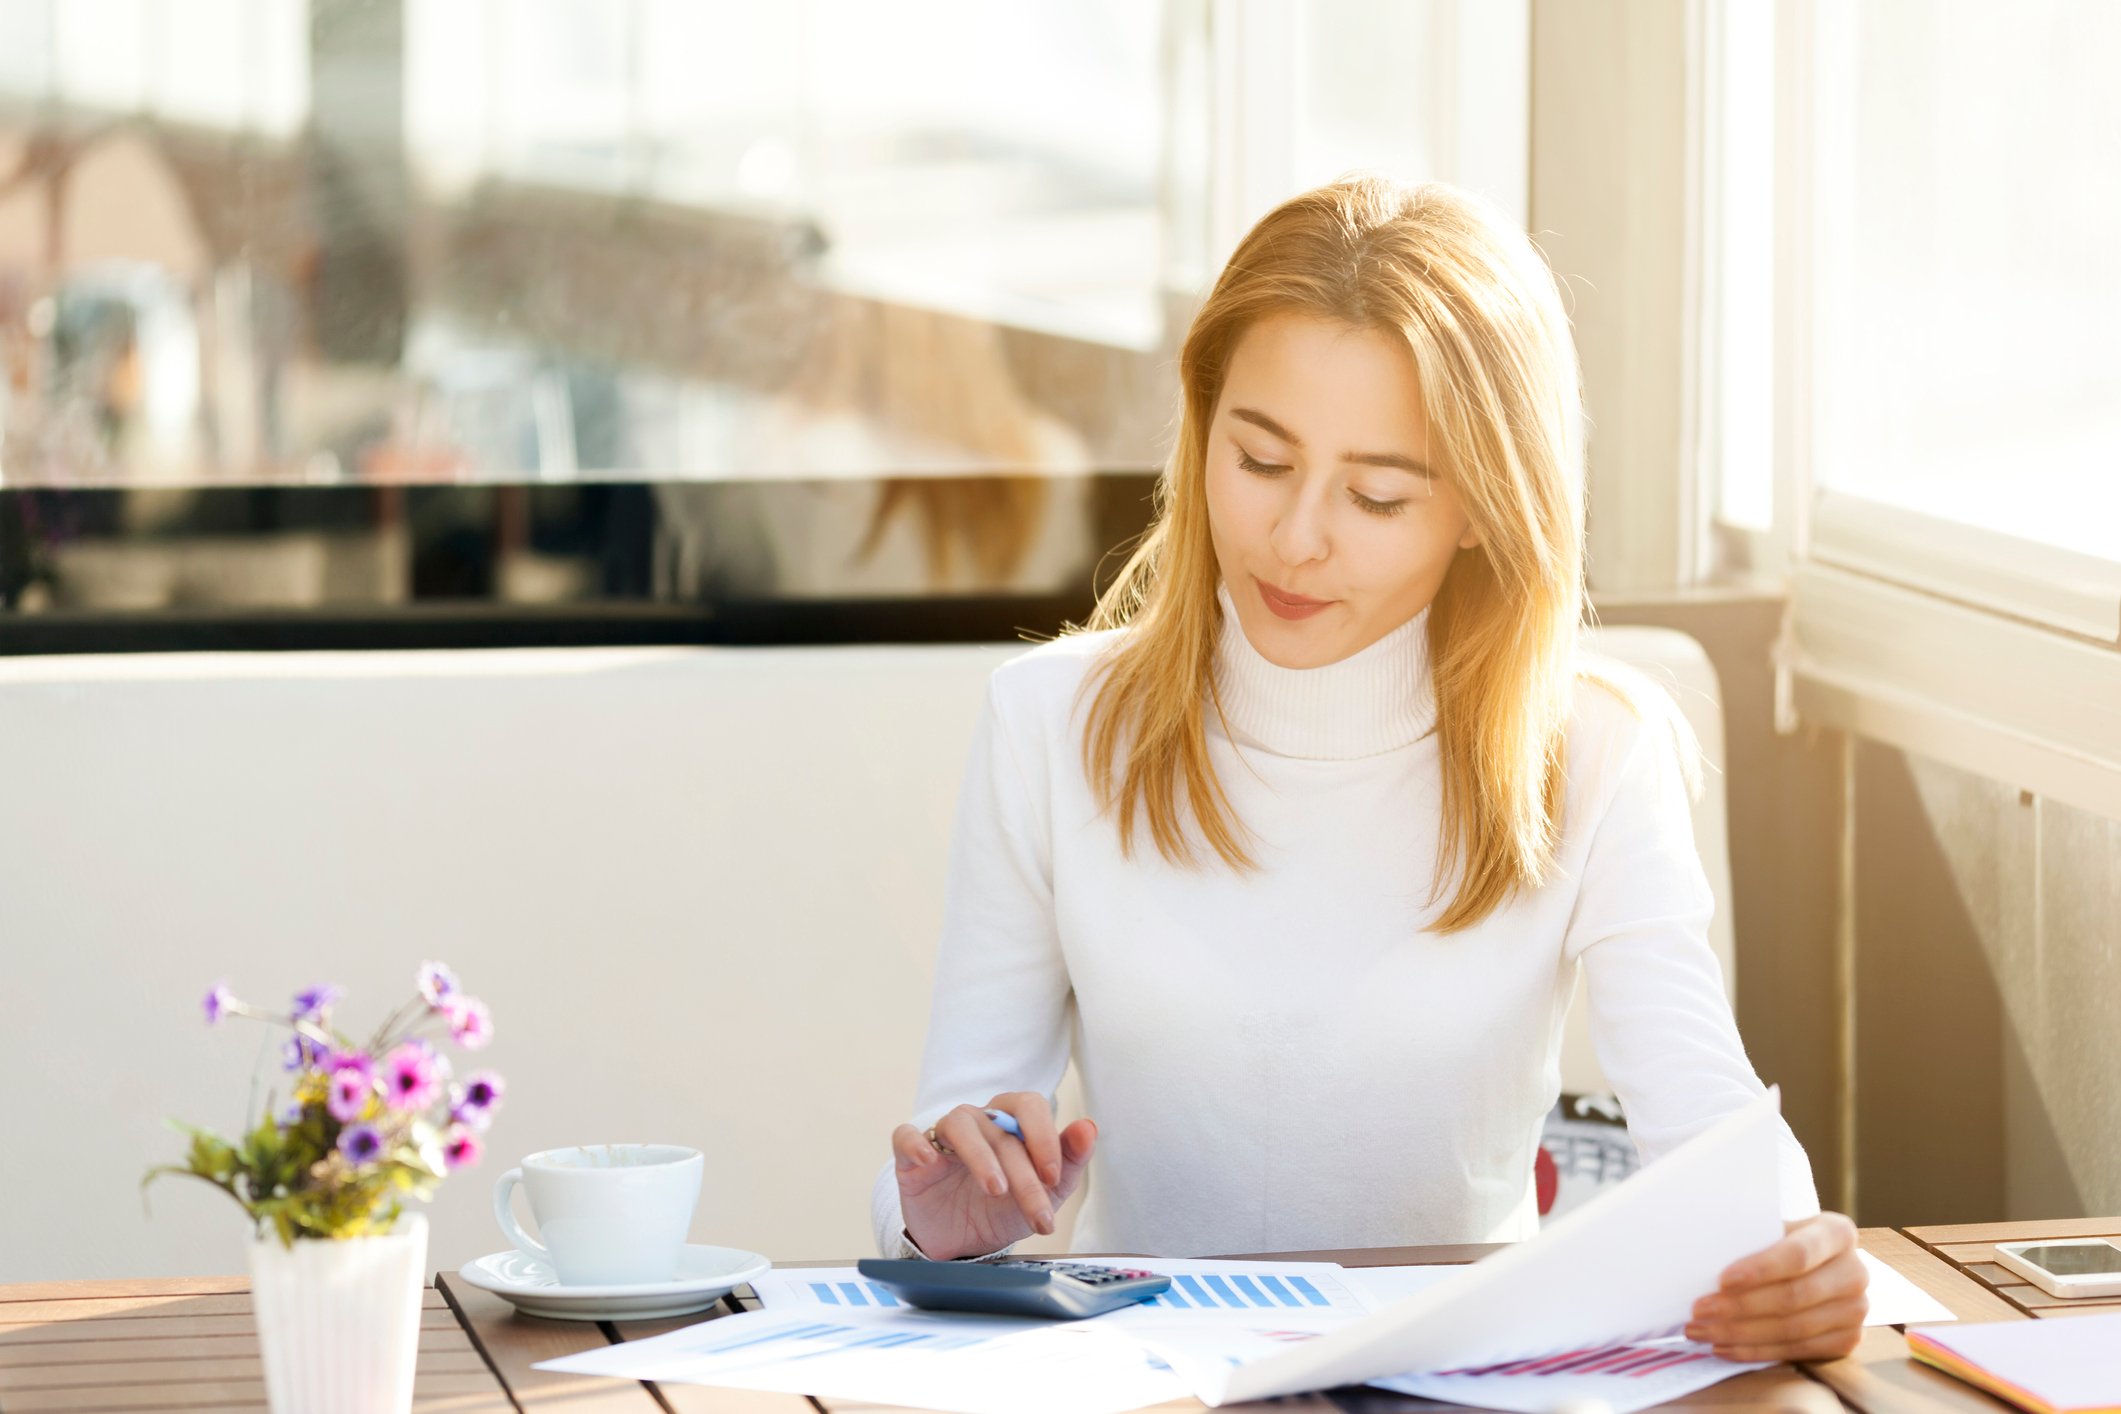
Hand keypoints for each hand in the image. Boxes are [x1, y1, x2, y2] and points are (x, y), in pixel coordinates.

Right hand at [891, 1092, 1097, 1260]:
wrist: (964, 1245)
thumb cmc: (1004, 1210)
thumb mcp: (1046, 1193)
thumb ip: (1070, 1160)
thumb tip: (1089, 1127)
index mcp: (1010, 1122)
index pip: (1029, 1106)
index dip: (1043, 1137)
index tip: (1053, 1177)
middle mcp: (977, 1121)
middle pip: (1001, 1130)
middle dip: (1024, 1174)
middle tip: (1037, 1212)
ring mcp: (943, 1136)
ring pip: (959, 1124)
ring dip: (981, 1156)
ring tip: (996, 1189)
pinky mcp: (912, 1157)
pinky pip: (907, 1135)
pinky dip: (916, 1142)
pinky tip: (930, 1161)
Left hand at [1686, 1212, 1867, 1362]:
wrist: (1810, 1262)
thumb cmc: (1777, 1240)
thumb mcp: (1769, 1227)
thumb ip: (1747, 1238)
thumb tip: (1699, 1255)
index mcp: (1837, 1233)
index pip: (1798, 1254)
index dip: (1761, 1269)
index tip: (1722, 1280)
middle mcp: (1855, 1271)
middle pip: (1794, 1296)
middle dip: (1740, 1307)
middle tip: (1699, 1311)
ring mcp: (1856, 1309)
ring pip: (1793, 1329)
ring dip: (1741, 1333)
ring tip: (1702, 1331)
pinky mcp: (1847, 1340)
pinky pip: (1797, 1350)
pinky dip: (1756, 1351)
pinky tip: (1725, 1347)